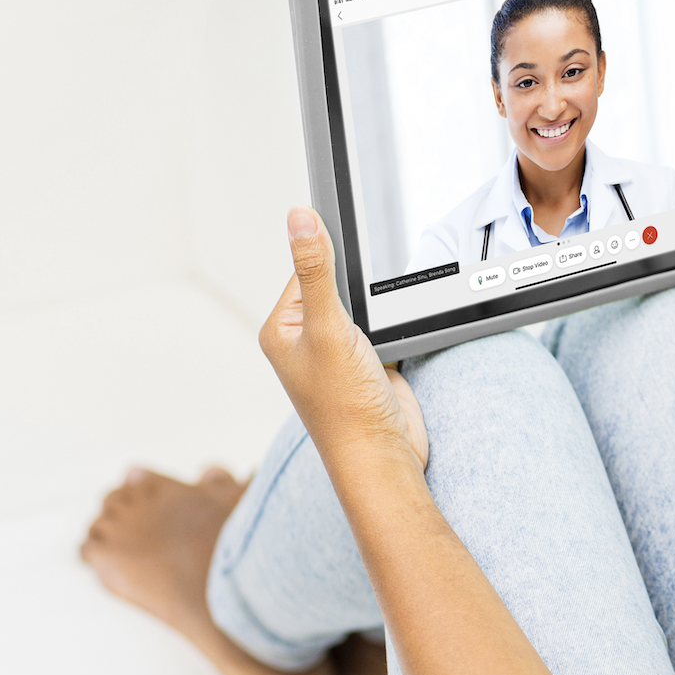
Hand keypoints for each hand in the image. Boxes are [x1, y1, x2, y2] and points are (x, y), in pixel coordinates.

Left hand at [259, 207, 428, 471]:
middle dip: (359, 296)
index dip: (330, 267)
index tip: (348, 277)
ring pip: (363, 310)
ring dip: (378, 317)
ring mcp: (338, 354)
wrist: (383, 455)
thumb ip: (317, 270)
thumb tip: (299, 218)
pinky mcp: (368, 364)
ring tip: (374, 342)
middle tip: (364, 322)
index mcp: (280, 330)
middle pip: (337, 288)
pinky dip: (393, 332)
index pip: (304, 272)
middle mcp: (305, 341)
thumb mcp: (329, 328)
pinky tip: (390, 349)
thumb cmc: (345, 410)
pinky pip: (382, 330)